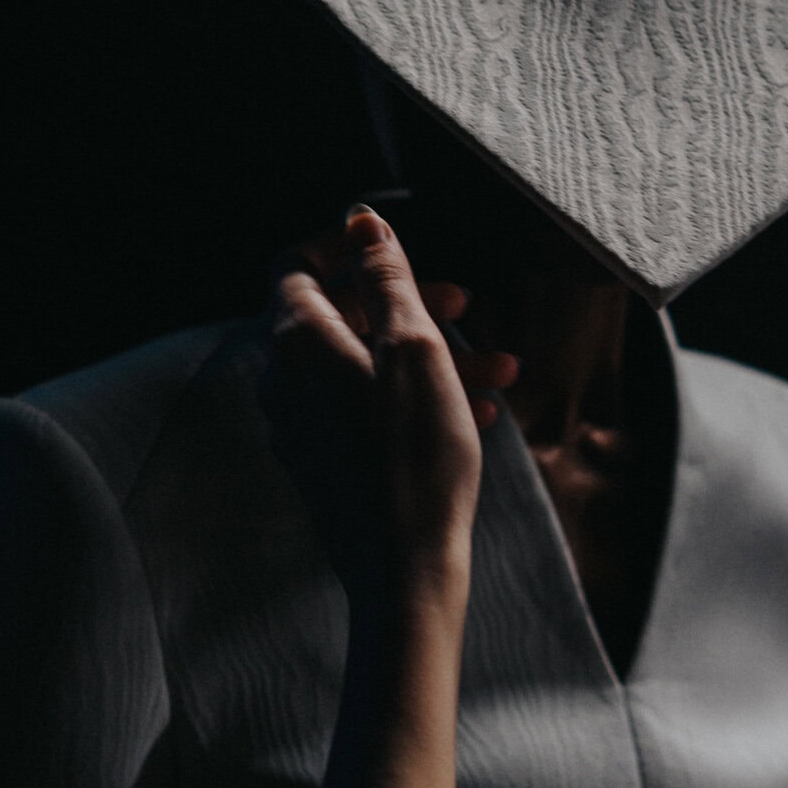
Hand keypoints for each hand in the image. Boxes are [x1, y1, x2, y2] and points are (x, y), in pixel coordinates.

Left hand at [261, 207, 517, 600]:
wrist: (403, 568)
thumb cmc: (413, 455)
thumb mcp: (414, 347)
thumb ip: (385, 276)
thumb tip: (360, 219)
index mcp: (297, 342)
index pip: (297, 264)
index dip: (344, 245)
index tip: (394, 245)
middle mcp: (286, 381)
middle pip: (342, 314)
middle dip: (410, 303)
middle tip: (465, 306)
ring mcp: (303, 426)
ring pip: (366, 365)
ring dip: (432, 356)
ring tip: (501, 371)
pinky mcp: (327, 463)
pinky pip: (369, 408)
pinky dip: (417, 397)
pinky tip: (476, 413)